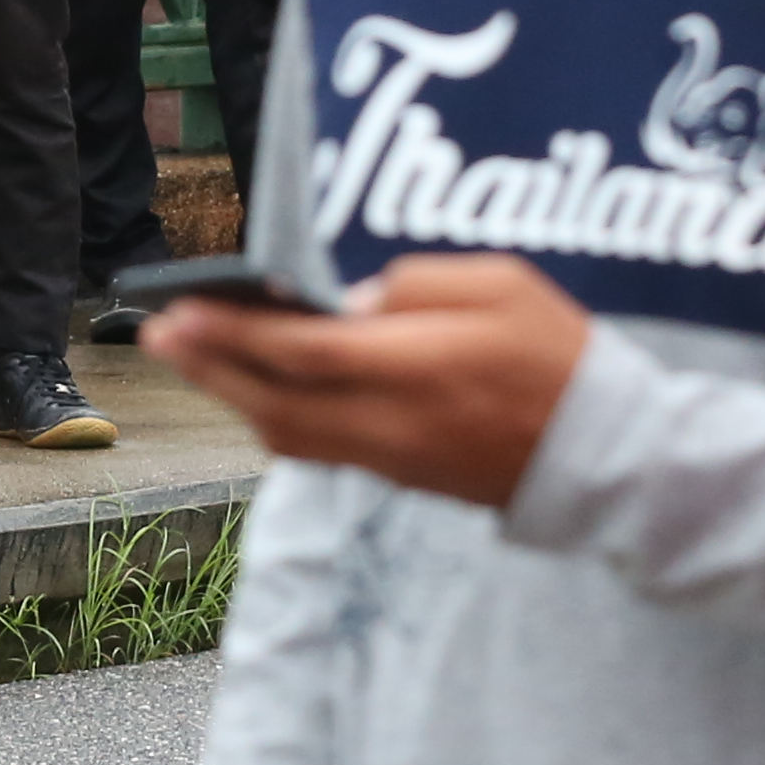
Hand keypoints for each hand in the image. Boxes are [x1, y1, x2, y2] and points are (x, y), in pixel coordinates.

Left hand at [155, 253, 589, 508]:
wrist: (607, 454)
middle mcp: (394, 424)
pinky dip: (274, 420)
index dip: (233, 333)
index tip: (181, 309)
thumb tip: (341, 302)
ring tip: (193, 358)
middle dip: (208, 368)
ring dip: (232, 398)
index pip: (303, 352)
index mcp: (420, 367)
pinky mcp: (401, 479)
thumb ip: (415, 285)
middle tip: (157, 334)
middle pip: (274, 403)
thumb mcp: (500, 285)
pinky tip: (256, 390)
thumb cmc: (560, 353)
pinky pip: (319, 452)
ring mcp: (394, 461)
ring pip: (287, 436)